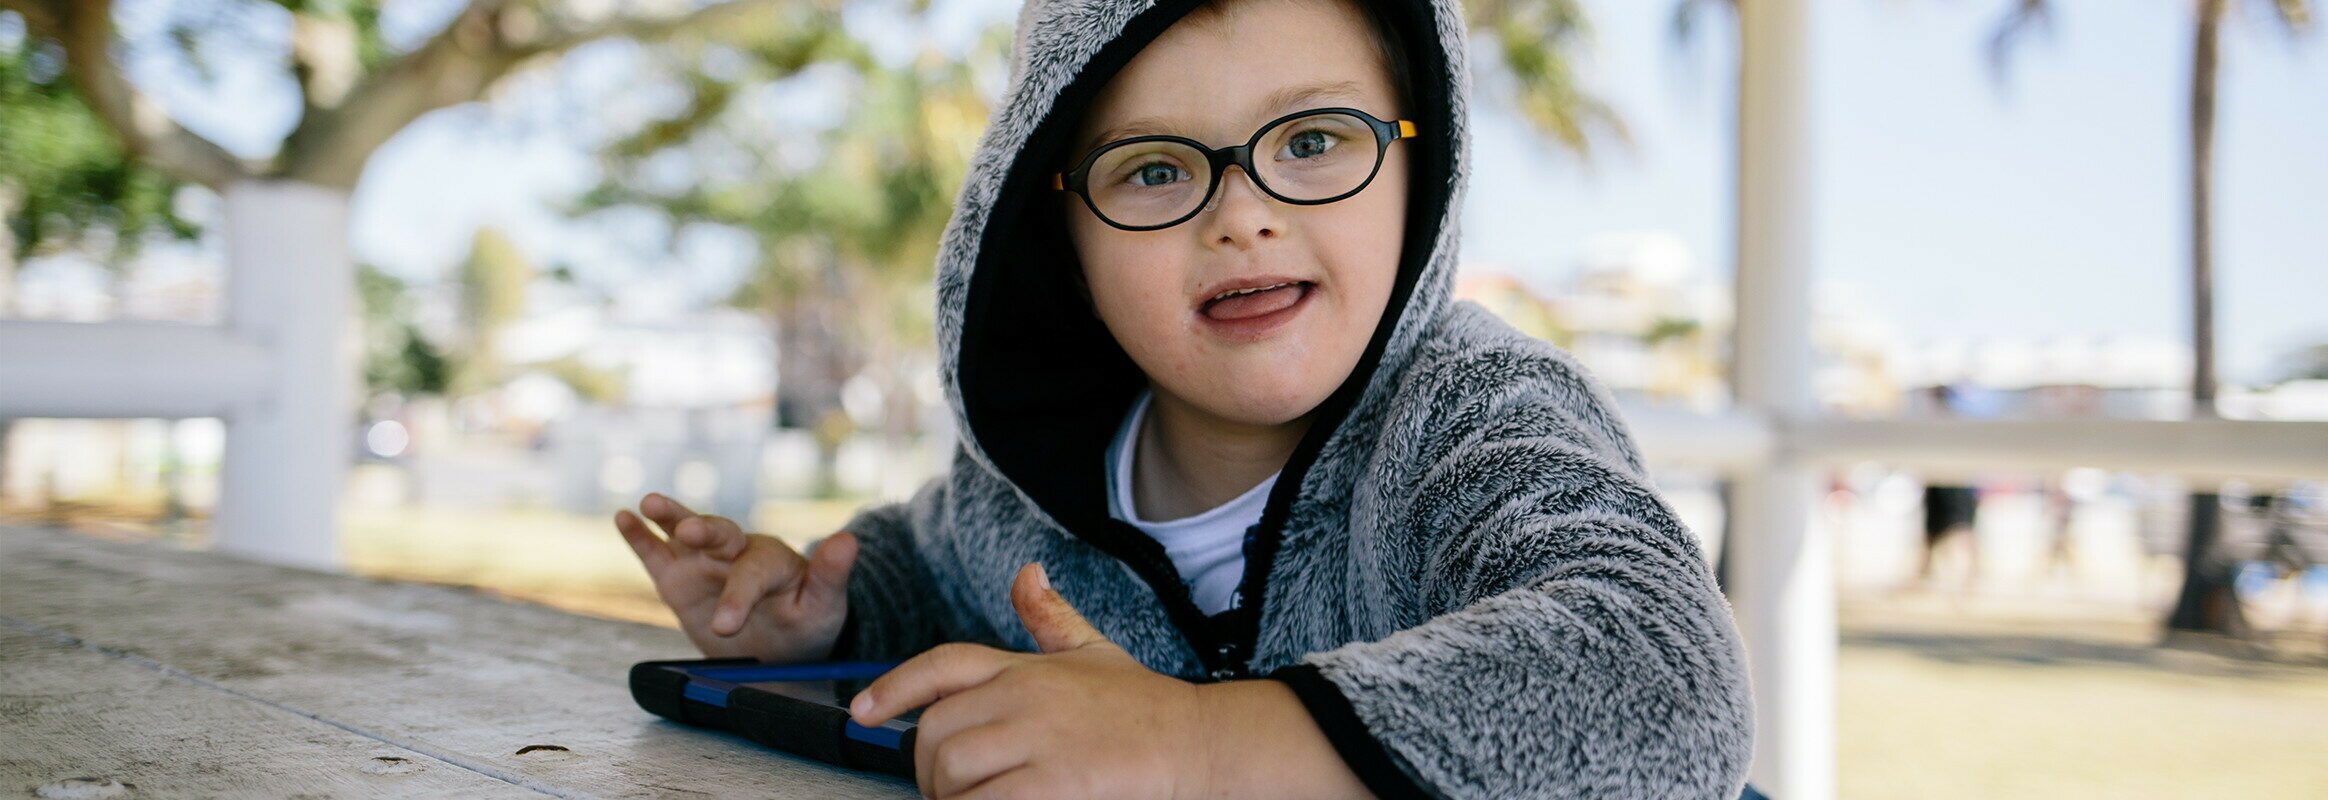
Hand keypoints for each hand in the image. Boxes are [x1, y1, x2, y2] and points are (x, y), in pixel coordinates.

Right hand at [613, 492, 856, 662]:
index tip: (726, 626)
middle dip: (705, 531)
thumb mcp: (825, 604)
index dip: (739, 595)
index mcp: (773, 559)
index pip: (754, 571)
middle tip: (691, 532)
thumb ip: (832, 575)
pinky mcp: (678, 578)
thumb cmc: (807, 619)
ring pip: (686, 534)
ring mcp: (704, 562)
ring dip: (671, 517)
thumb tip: (850, 540)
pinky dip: (639, 537)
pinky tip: (623, 518)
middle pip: (720, 535)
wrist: (782, 644)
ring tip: (650, 503)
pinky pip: (656, 554)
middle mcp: (736, 552)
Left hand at [847, 563, 1208, 799]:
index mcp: (1026, 666)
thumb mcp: (1094, 650)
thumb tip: (1027, 574)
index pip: (943, 665)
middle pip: (936, 731)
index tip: (863, 712)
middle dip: (927, 770)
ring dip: (946, 798)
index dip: (893, 687)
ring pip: (949, 769)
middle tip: (946, 791)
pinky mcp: (1053, 783)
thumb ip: (1051, 618)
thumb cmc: (1144, 706)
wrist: (1199, 741)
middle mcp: (1024, 696)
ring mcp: (1037, 739)